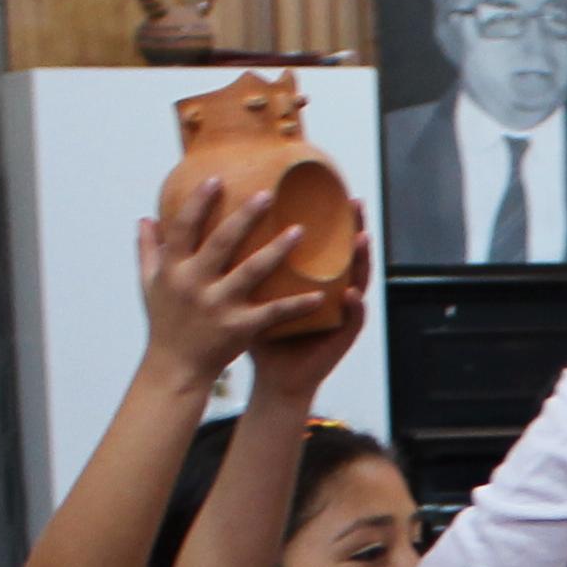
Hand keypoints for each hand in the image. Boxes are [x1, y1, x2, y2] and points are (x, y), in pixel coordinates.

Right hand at [139, 180, 333, 378]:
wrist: (175, 368)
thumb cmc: (165, 323)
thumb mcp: (149, 286)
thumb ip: (149, 251)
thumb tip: (145, 219)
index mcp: (173, 271)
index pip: (184, 229)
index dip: (198, 203)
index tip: (216, 179)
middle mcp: (194, 285)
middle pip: (221, 243)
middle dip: (245, 217)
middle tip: (269, 194)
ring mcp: (218, 306)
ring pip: (252, 271)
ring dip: (277, 250)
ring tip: (300, 231)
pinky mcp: (240, 328)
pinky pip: (274, 313)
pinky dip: (297, 305)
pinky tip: (321, 295)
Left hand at [243, 206, 374, 400]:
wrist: (275, 379)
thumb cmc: (260, 336)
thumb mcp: (245, 294)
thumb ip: (235, 265)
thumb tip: (205, 232)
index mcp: (310, 278)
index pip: (324, 242)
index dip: (329, 217)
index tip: (328, 187)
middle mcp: (331, 290)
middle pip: (346, 253)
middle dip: (354, 227)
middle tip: (354, 203)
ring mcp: (340, 313)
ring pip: (358, 280)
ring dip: (362, 260)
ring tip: (361, 239)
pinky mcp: (342, 337)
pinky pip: (352, 318)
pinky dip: (354, 306)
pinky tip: (350, 292)